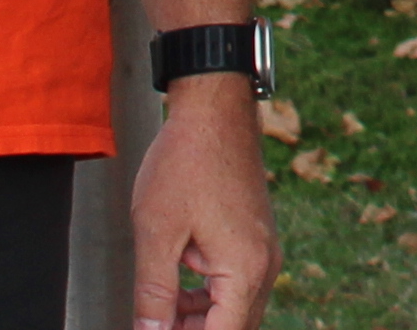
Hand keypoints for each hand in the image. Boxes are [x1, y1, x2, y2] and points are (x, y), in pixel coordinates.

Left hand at [127, 78, 279, 327]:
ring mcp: (263, 251)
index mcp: (244, 269)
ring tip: (156, 315)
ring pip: (233, 309)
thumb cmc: (187, 161)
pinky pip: (235, 285)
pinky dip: (206, 299)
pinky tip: (175, 292)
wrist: (215, 109)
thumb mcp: (157, 233)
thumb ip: (153, 293)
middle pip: (233, 328)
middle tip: (152, 325)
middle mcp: (264, 264)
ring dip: (197, 321)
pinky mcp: (255, 238)